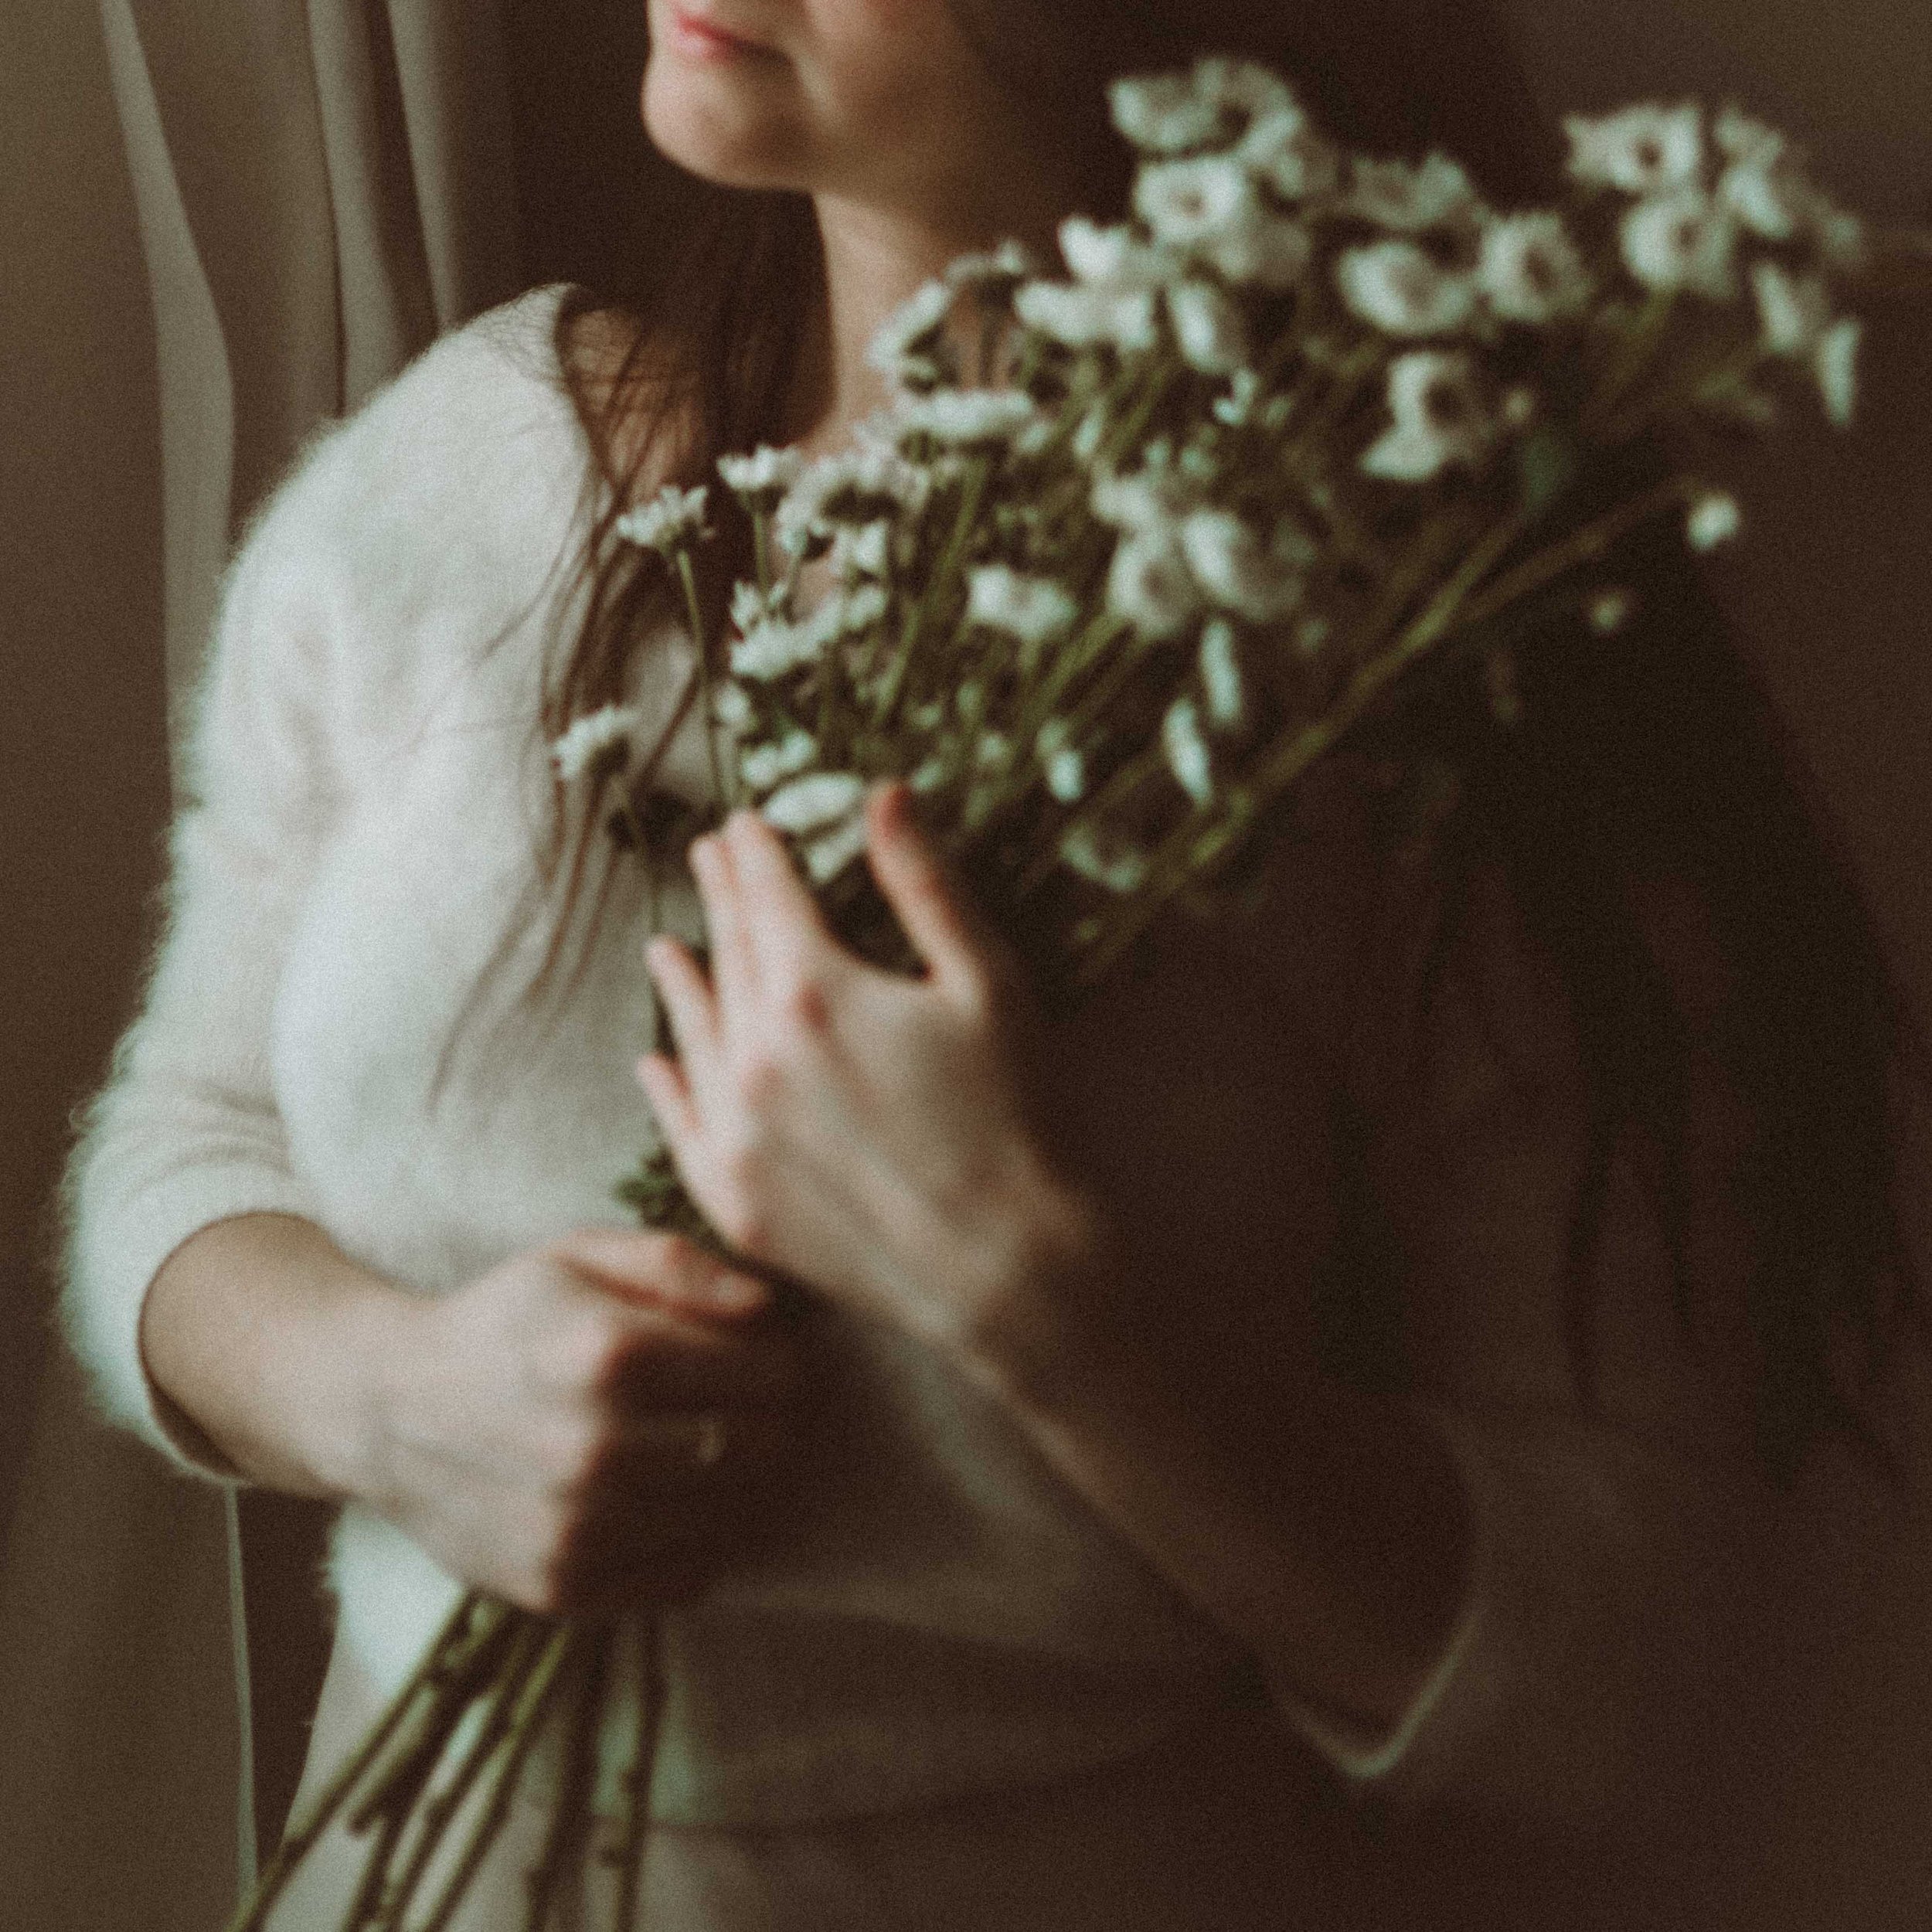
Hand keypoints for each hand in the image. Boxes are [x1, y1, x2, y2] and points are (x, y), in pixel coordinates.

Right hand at [363, 1228, 798, 1613]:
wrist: (388, 1410)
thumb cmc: (504, 1320)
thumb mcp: (581, 1255)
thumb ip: (680, 1267)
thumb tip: (768, 1306)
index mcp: (609, 1353)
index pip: (771, 1375)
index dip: (782, 1364)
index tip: (763, 1359)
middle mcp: (595, 1448)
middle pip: (761, 1449)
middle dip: (769, 1424)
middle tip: (742, 1408)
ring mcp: (577, 1528)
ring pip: (732, 1518)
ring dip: (737, 1486)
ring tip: (704, 1451)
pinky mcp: (562, 1587)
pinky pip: (686, 1578)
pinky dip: (694, 1542)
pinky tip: (663, 1501)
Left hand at [637, 783, 1098, 1363]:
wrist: (1012, 1272)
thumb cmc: (1020, 1119)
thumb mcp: (988, 982)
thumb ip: (926, 885)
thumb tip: (885, 794)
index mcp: (815, 993)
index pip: (769, 900)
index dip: (755, 856)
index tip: (741, 824)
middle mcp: (755, 1060)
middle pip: (728, 958)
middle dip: (720, 903)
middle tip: (707, 859)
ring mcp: (737, 1137)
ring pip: (695, 1038)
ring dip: (680, 986)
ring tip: (663, 948)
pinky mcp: (736, 1205)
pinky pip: (683, 1129)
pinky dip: (667, 1088)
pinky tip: (657, 1060)